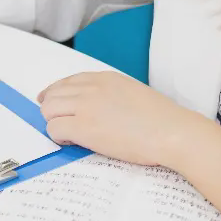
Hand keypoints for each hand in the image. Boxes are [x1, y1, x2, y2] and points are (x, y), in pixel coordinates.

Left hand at [38, 71, 205, 165]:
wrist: (172, 132)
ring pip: (48, 110)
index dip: (56, 94)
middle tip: (60, 123)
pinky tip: (72, 142)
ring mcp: (86, 106)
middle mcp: (92, 88)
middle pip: (52, 95)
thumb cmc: (160, 120)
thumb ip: (109, 95)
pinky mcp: (83, 127)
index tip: (51, 103)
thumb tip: (94, 107)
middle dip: (52, 110)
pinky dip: (58, 137)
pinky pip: (53, 129)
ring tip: (69, 135)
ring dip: (54, 123)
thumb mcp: (132, 93)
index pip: (67, 82)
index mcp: (105, 78)